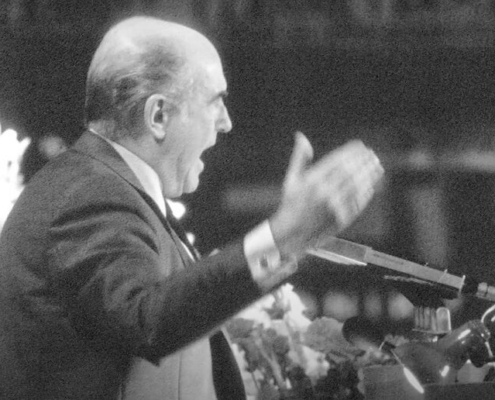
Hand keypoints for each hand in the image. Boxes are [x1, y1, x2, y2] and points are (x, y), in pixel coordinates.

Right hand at [269, 132, 383, 256]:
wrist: (291, 233)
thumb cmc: (291, 204)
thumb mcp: (291, 179)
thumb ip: (299, 157)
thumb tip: (301, 136)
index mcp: (312, 181)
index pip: (337, 160)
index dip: (351, 151)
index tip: (360, 145)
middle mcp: (324, 192)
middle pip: (350, 172)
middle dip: (363, 161)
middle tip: (371, 154)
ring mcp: (334, 206)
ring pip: (357, 186)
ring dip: (369, 175)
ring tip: (376, 166)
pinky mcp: (341, 218)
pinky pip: (358, 202)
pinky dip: (366, 192)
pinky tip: (371, 184)